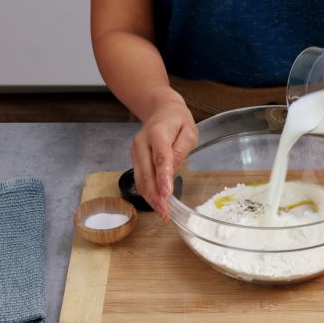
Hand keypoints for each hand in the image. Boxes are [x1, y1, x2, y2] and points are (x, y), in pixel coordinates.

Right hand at [130, 89, 197, 220]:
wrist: (160, 109)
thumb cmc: (177, 120)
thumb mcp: (189, 131)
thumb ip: (181, 150)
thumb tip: (171, 172)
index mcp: (158, 133)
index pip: (160, 158)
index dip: (162, 178)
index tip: (166, 194)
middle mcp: (142, 142)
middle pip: (147, 173)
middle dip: (155, 195)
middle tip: (166, 213)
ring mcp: (135, 150)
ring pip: (140, 178)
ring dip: (150, 197)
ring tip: (162, 213)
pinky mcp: (135, 157)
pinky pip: (139, 177)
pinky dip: (146, 192)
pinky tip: (155, 203)